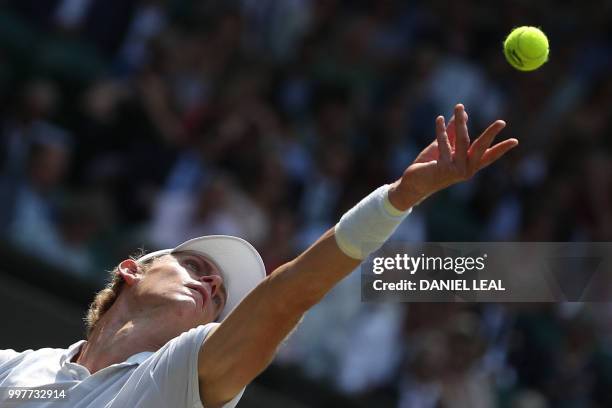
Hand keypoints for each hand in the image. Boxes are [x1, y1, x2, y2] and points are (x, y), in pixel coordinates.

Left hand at [389, 104, 518, 210]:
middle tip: (501, 122)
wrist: (414, 182)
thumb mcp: (444, 146)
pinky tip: (440, 119)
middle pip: (481, 148)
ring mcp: (456, 170)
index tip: (515, 141)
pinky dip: (441, 130)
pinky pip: (444, 143)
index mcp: (469, 166)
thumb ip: (453, 132)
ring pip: (462, 141)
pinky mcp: (444, 168)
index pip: (488, 156)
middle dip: (491, 134)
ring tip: (459, 106)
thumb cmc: (430, 165)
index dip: (501, 149)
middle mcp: (466, 170)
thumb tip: (464, 114)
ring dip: (460, 122)